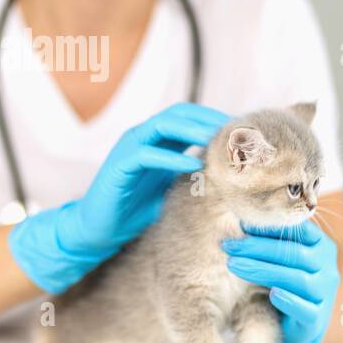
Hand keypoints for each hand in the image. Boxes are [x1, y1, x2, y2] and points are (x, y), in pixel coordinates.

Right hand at [9, 103, 230, 292]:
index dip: (215, 119)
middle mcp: (142, 137)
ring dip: (193, 130)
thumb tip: (236, 179)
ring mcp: (129, 148)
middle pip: (179, 113)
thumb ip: (198, 177)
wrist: (100, 229)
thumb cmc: (139, 209)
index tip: (242, 130)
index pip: (189, 117)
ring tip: (220, 140)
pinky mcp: (119, 165)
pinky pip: (146, 153)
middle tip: (236, 130)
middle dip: (208, 119)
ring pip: (163, 125)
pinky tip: (195, 163)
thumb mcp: (176, 189)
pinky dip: (171, 156)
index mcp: (158, 140)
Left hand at [222, 220, 340, 342]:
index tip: (241, 223)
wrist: (298, 326)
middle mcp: (327, 268)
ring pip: (297, 279)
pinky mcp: (317, 319)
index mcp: (321, 246)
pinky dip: (290, 301)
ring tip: (234, 265)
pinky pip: (306, 309)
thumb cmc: (288, 286)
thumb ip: (273, 243)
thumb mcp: (284, 261)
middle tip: (229, 245)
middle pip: (294, 254)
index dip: (270, 227)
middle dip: (258, 248)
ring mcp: (324, 294)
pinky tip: (271, 294)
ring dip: (264, 271)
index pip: (299, 231)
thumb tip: (239, 219)